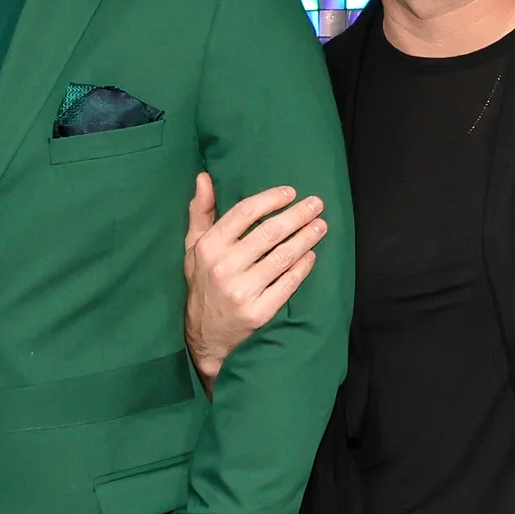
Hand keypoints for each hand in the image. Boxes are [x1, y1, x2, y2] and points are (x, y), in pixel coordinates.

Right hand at [184, 172, 326, 389]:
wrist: (205, 336)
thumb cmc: (202, 284)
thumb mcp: (193, 248)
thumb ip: (200, 212)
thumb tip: (204, 177)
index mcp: (209, 247)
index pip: (244, 212)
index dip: (270, 199)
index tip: (291, 192)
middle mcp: (225, 267)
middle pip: (269, 232)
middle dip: (298, 215)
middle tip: (317, 204)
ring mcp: (242, 291)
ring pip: (283, 256)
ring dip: (307, 238)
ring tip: (321, 226)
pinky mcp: (259, 312)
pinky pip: (288, 283)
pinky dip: (303, 267)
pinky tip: (312, 255)